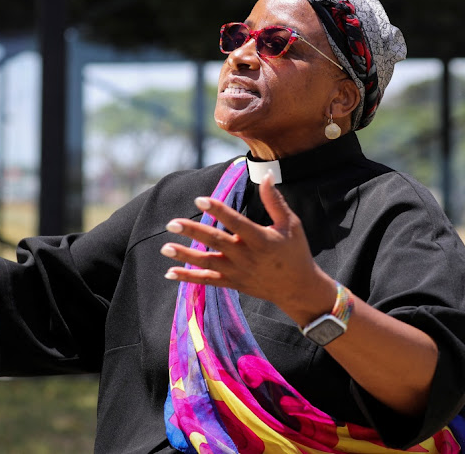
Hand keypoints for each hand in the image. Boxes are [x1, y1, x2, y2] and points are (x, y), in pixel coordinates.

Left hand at [160, 171, 335, 324]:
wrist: (298, 288)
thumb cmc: (295, 252)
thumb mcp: (290, 224)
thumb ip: (275, 201)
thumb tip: (267, 175)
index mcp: (261, 239)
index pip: (235, 222)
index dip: (218, 210)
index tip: (200, 199)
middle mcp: (246, 256)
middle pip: (215, 242)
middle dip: (193, 232)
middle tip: (172, 223)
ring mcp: (238, 272)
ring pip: (207, 263)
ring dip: (185, 255)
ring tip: (165, 247)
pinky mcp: (233, 283)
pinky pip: (207, 280)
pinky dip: (189, 278)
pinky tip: (170, 273)